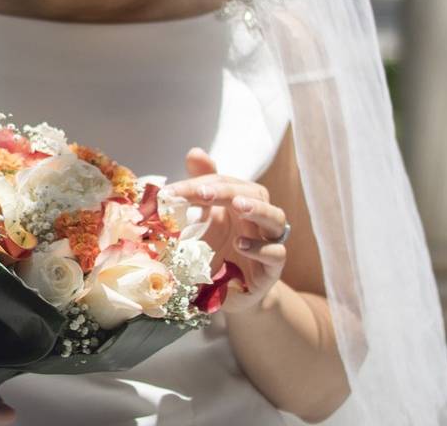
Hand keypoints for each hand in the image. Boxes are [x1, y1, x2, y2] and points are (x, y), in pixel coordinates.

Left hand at [164, 147, 287, 314]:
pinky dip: (261, 247)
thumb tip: (195, 151)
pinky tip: (242, 244)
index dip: (199, 183)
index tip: (170, 192)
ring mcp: (269, 241)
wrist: (230, 295)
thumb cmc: (217, 253)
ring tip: (237, 206)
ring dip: (256, 209)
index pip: (223, 182)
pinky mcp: (273, 268)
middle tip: (201, 192)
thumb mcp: (201, 222)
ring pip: (275, 217)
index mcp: (239, 202)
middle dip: (225, 190)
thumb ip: (198, 190)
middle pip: (252, 192)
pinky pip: (276, 253)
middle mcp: (258, 217)